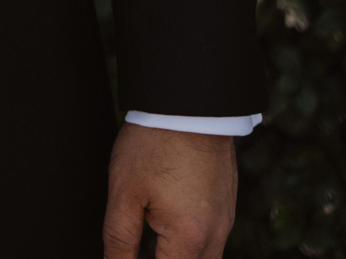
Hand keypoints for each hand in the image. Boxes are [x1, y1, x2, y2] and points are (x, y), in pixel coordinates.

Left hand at [104, 124, 236, 257]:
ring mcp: (225, 220)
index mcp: (190, 239)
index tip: (127, 251)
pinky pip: (209, 237)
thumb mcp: (124, 192)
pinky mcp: (226, 204)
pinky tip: (164, 212)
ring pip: (201, 257)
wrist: (188, 101)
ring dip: (173, 251)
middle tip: (136, 243)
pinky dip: (186, 237)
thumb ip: (119, 240)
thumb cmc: (155, 141)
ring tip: (147, 224)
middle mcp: (215, 236)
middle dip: (160, 258)